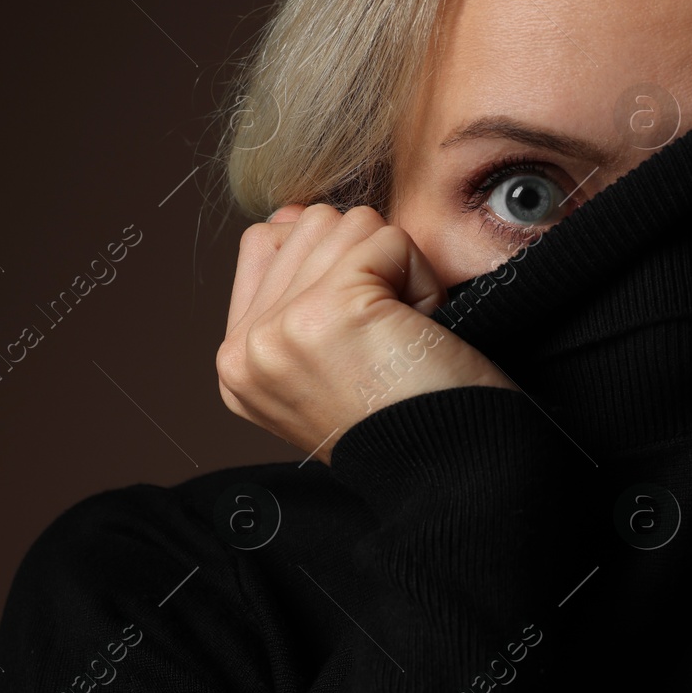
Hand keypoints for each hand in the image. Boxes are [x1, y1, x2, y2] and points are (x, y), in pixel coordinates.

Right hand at [216, 203, 516, 464]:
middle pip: (311, 224)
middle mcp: (245, 351)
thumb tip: (289, 214)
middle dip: (370, 268)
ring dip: (398, 272)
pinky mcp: (328, 310)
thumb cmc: (411, 420)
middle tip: (387, 343)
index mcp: (237, 365)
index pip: (265, 242)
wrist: (454, 478)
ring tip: (402, 339)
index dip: (332, 261)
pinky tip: (419, 336)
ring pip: (349, 223)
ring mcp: (279, 330)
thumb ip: (295, 285)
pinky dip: (424, 281)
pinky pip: (389, 240)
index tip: (362, 328)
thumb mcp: (329, 357)